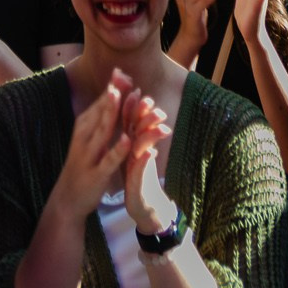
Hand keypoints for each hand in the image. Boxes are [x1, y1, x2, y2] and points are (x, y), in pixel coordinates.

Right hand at [53, 70, 134, 211]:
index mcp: (83, 127)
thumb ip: (100, 118)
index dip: (111, 87)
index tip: (122, 70)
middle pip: (100, 112)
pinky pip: (108, 160)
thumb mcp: (89, 138)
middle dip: (113, 94)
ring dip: (111, 113)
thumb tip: (113, 92)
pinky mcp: (96, 173)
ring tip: (120, 96)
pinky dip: (117, 149)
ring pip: (102, 131)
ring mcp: (89, 155)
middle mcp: (84, 138)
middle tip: (125, 76)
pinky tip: (127, 140)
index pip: (99, 103)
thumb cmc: (82, 164)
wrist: (67, 199)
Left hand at [118, 85, 178, 235]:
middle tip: (149, 97)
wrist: (142, 203)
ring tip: (158, 118)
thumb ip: (131, 131)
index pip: (129, 118)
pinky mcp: (142, 179)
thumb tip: (131, 111)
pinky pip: (144, 168)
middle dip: (144, 112)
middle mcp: (139, 149)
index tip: (131, 84)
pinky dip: (147, 159)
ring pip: (147, 144)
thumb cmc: (134, 174)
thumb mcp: (129, 151)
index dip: (129, 102)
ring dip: (152, 132)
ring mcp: (142, 163)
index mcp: (131, 141)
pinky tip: (151, 152)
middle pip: (141, 127)